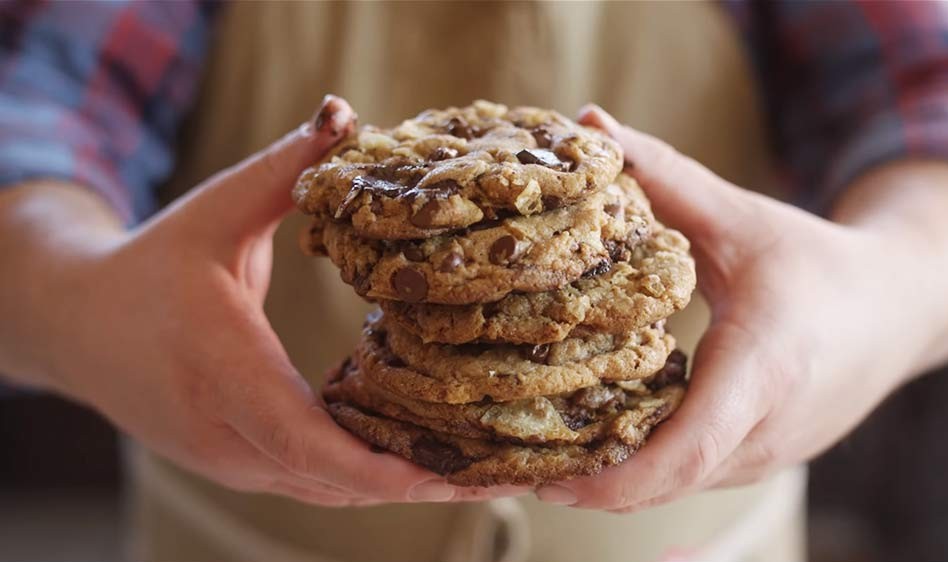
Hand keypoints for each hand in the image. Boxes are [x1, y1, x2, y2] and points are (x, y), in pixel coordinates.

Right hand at [0, 95, 523, 505]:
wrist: (75, 322)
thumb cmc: (151, 263)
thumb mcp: (215, 211)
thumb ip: (284, 169)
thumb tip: (346, 114)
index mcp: (221, 365)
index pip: (303, 437)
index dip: (373, 465)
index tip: (440, 472)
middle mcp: (221, 428)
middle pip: (328, 479)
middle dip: (410, 485)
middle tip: (489, 475)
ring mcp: (223, 456)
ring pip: (321, 490)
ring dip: (391, 487)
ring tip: (467, 474)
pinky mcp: (230, 462)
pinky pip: (305, 481)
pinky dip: (358, 479)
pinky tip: (410, 463)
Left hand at [533, 105, 947, 510]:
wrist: (897, 309)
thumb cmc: (817, 262)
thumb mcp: (740, 217)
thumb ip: (667, 175)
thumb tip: (590, 124)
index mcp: (764, 367)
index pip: (690, 447)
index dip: (619, 476)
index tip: (552, 480)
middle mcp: (768, 427)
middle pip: (668, 483)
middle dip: (590, 487)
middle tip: (505, 473)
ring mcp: (767, 455)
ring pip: (677, 488)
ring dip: (610, 483)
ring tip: (533, 462)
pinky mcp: (761, 460)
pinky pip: (692, 479)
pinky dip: (642, 474)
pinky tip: (593, 449)